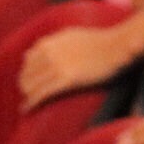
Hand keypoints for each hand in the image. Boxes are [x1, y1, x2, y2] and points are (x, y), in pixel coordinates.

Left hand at [20, 23, 137, 109]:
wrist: (117, 46)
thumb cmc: (102, 41)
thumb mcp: (74, 35)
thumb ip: (56, 41)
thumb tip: (42, 47)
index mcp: (51, 41)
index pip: (28, 59)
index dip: (27, 71)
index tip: (29, 80)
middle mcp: (50, 52)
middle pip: (27, 73)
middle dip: (25, 85)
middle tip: (28, 95)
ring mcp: (57, 65)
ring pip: (32, 84)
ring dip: (28, 95)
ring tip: (29, 103)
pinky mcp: (66, 79)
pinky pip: (41, 94)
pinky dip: (31, 103)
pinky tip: (27, 109)